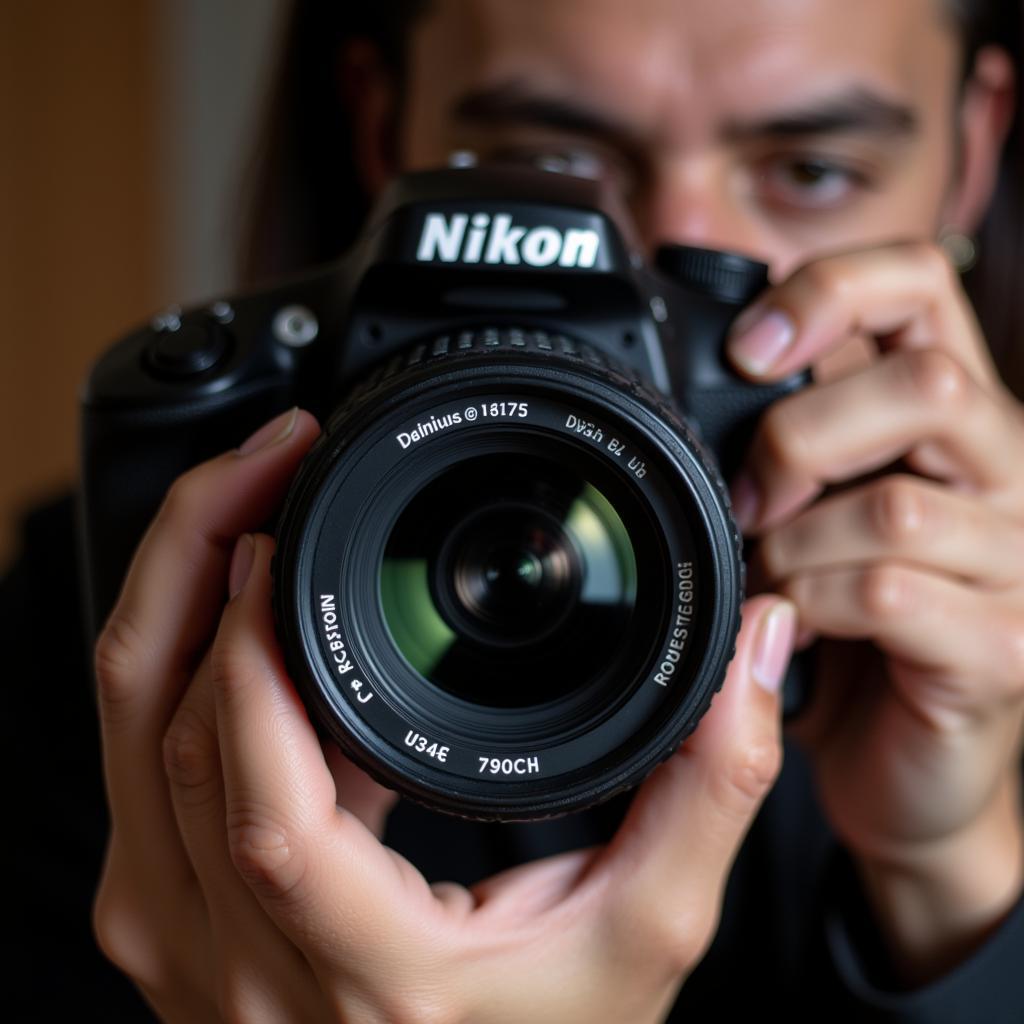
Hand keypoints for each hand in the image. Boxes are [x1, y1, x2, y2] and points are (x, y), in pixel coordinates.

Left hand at [92, 406, 797, 1023]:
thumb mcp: (647, 937)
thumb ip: (710, 791)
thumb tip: (750, 652)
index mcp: (367, 966)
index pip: (262, 803)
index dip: (251, 658)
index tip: (276, 538)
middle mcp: (238, 961)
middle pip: (158, 734)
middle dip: (192, 569)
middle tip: (257, 473)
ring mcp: (181, 945)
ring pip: (130, 742)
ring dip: (175, 607)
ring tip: (241, 511)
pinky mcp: (165, 921)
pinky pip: (140, 767)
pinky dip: (177, 666)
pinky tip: (241, 610)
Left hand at [725, 241, 1023, 983]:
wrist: (899, 758)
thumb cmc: (848, 623)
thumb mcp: (813, 509)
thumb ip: (789, 441)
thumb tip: (708, 379)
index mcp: (950, 418)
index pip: (924, 285)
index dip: (833, 289)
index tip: (748, 350)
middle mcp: (1004, 473)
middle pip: (927, 385)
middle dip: (799, 440)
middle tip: (751, 502)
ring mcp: (1016, 563)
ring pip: (894, 508)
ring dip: (793, 548)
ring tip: (769, 581)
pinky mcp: (1002, 647)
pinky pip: (888, 594)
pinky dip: (812, 608)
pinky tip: (795, 627)